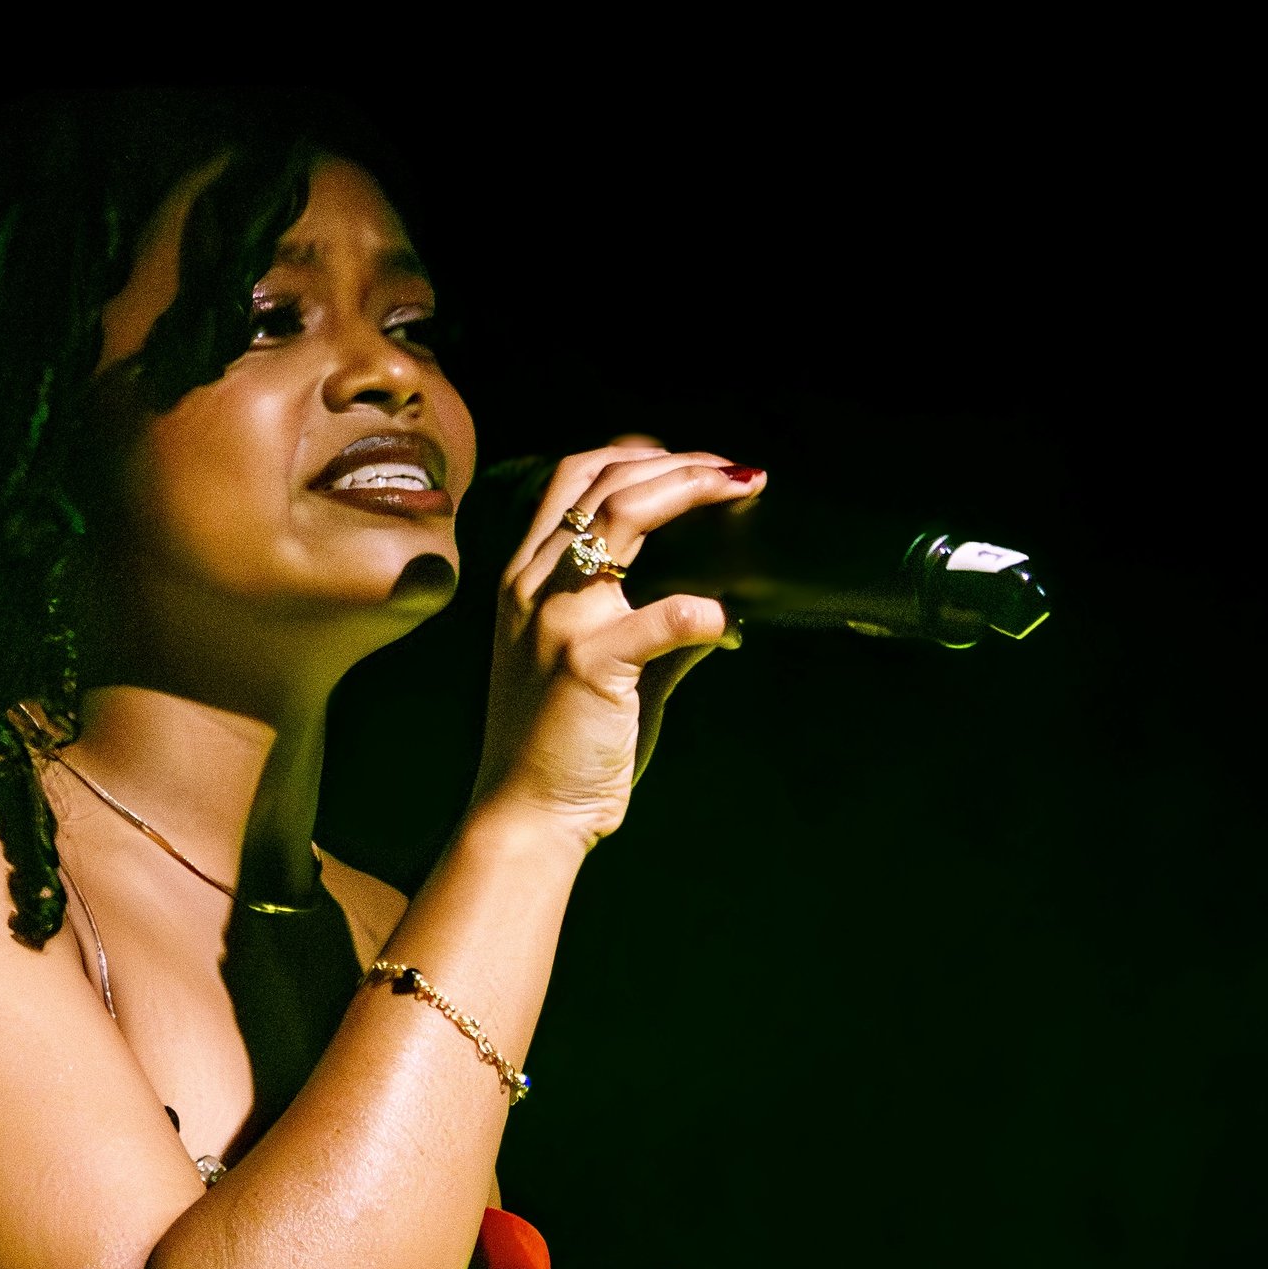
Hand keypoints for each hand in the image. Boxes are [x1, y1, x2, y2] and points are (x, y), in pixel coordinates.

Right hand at [470, 441, 764, 851]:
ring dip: (692, 491)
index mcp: (525, 580)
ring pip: (624, 515)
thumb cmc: (561, 745)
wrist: (524, 813)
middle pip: (605, 482)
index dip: (635, 454)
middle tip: (737, 474)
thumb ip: (649, 626)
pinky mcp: (588, 662)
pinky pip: (668, 613)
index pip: (572, 478)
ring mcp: (557, 620)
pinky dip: (710, 611)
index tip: (692, 462)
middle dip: (680, 464)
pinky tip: (732, 626)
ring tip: (743, 491)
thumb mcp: (594, 666)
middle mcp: (532, 586)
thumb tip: (720, 605)